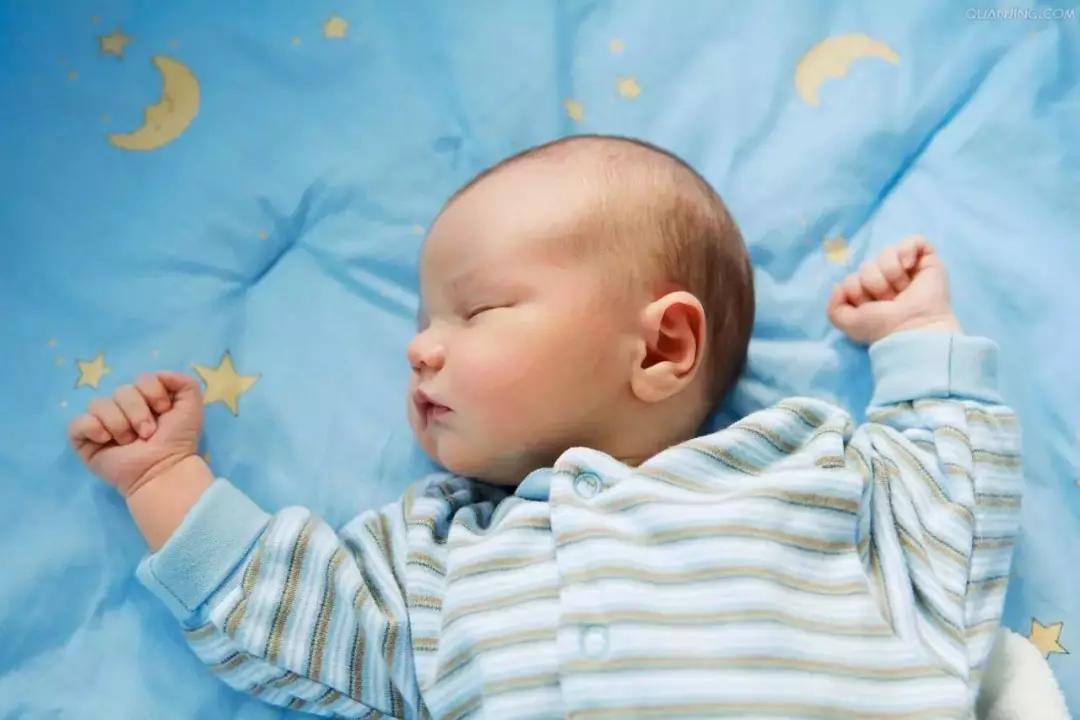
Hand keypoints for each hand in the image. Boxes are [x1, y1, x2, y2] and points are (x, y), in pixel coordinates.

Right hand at [67, 371, 203, 497]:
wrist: (164, 469)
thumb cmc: (178, 440)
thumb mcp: (192, 406)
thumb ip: (184, 381)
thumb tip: (159, 373)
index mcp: (145, 399)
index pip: (142, 378)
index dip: (153, 392)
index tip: (164, 411)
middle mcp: (122, 409)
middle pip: (121, 391)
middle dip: (138, 413)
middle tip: (148, 434)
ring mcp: (101, 424)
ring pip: (99, 404)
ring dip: (120, 423)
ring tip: (130, 442)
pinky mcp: (84, 440)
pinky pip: (78, 422)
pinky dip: (93, 428)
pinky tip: (106, 440)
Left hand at [827, 236, 960, 343]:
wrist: (911, 327)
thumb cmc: (883, 327)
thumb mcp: (848, 323)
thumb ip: (833, 308)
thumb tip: (838, 286)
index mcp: (870, 293)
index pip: (852, 278)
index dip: (856, 291)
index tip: (870, 306)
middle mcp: (888, 280)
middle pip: (867, 265)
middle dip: (873, 283)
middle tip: (888, 300)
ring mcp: (908, 270)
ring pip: (887, 252)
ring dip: (890, 273)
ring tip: (901, 290)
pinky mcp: (928, 262)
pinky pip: (914, 240)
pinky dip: (908, 250)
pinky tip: (908, 266)